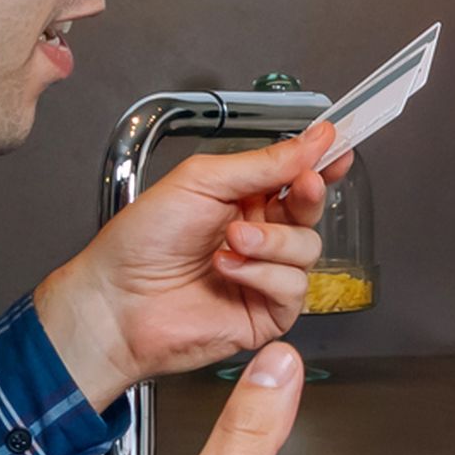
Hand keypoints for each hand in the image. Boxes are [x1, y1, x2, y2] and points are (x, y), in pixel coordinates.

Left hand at [35, 124, 346, 410]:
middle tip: (301, 186)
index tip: (337, 148)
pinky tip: (229, 270)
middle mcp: (258, 235)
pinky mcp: (266, 313)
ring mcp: (265, 275)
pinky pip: (294, 288)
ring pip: (308, 249)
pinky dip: (264, 275)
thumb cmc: (141, 242)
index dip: (320, 162)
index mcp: (242, 199)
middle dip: (307, 196)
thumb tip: (310, 142)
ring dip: (272, 241)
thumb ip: (261, 164)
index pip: (294, 176)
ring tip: (231, 240)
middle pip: (310, 210)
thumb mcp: (200, 182)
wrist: (117, 301)